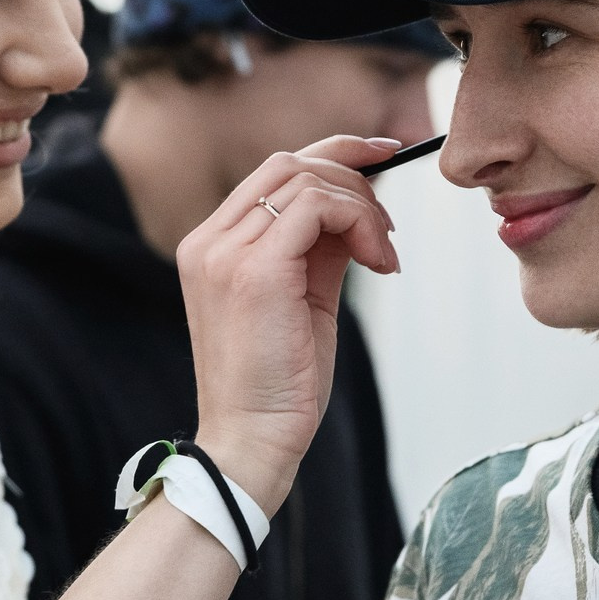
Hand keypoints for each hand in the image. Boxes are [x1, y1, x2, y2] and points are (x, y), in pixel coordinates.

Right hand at [180, 136, 398, 512]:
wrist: (252, 442)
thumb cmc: (277, 385)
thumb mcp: (301, 301)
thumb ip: (318, 250)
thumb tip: (359, 211)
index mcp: (211, 246)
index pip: (272, 174)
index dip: (332, 157)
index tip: (382, 159)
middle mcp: (209, 241)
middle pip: (287, 163)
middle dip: (353, 172)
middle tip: (390, 223)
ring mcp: (225, 252)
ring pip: (305, 179)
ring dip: (362, 207)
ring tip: (384, 255)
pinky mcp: (253, 270)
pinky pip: (317, 207)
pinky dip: (360, 222)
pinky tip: (379, 263)